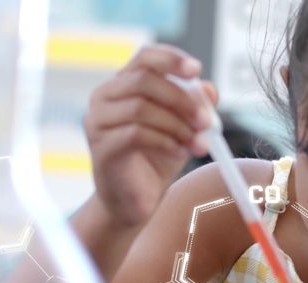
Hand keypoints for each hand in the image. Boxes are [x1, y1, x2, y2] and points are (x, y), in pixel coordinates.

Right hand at [83, 44, 218, 226]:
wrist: (135, 202)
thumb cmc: (156, 160)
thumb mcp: (184, 128)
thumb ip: (196, 107)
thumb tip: (209, 90)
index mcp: (123, 84)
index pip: (144, 57)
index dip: (171, 59)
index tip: (197, 70)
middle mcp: (104, 97)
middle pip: (144, 80)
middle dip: (182, 99)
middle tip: (206, 121)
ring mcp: (98, 122)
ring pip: (141, 108)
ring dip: (177, 125)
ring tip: (196, 143)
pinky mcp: (101, 148)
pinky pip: (136, 134)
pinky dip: (165, 142)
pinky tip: (179, 152)